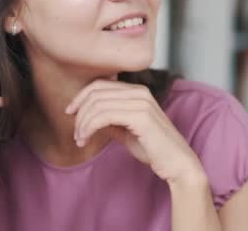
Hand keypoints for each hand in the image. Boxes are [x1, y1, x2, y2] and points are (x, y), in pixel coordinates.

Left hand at [66, 80, 204, 183]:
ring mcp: (141, 102)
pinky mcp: (141, 116)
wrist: (177, 164)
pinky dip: (89, 127)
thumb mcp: (126, 130)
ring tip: (80, 140)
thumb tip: (90, 116)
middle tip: (76, 133)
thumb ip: (111, 119)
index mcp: (137, 91)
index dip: (81, 97)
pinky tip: (86, 139)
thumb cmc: (154, 149)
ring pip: (97, 104)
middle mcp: (140, 92)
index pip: (100, 84)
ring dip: (83, 123)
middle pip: (96, 92)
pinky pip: (104, 116)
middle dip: (80, 112)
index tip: (70, 113)